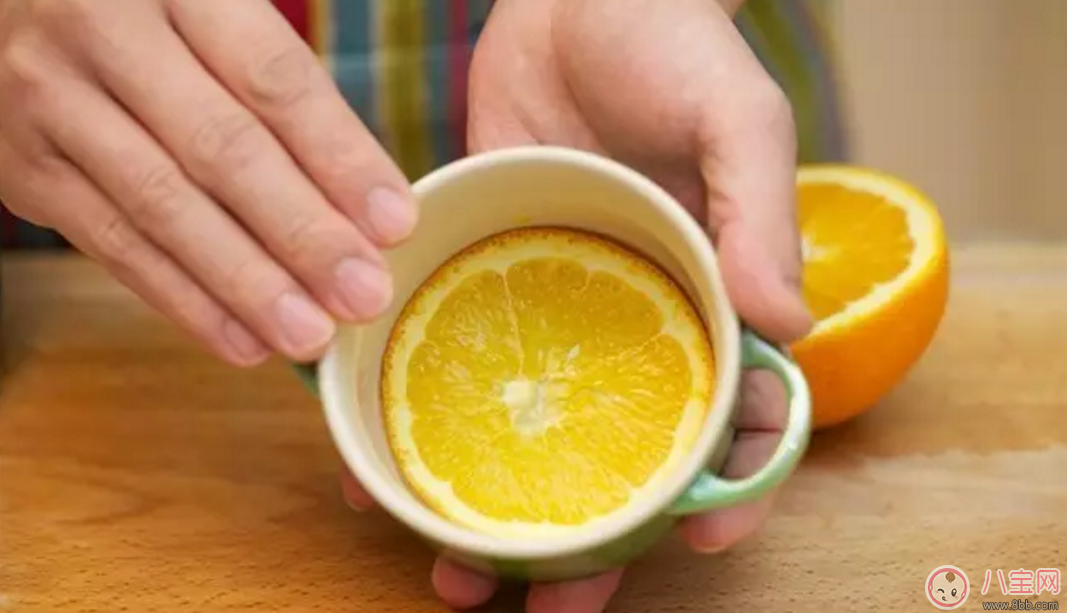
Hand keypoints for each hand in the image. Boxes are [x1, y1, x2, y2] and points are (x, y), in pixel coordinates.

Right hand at [0, 0, 415, 365]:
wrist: (7, 4)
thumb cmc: (146, 9)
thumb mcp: (213, 6)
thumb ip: (281, 84)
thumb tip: (366, 201)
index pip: (271, 78)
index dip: (338, 155)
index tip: (394, 222)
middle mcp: (100, 33)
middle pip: (219, 148)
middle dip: (300, 233)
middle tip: (363, 294)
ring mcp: (48, 103)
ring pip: (162, 207)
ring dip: (245, 283)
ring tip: (310, 334)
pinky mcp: (23, 170)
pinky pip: (113, 244)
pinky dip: (182, 299)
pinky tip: (242, 339)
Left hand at [342, 0, 812, 610]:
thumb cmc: (673, 42)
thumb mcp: (736, 116)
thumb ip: (758, 210)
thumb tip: (786, 320)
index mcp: (710, 301)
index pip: (735, 419)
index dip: (727, 491)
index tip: (698, 543)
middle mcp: (631, 326)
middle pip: (621, 461)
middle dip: (594, 544)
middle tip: (550, 605)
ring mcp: (552, 315)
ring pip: (528, 441)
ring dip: (497, 516)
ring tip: (453, 573)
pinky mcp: (479, 283)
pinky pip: (450, 369)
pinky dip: (417, 426)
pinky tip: (379, 477)